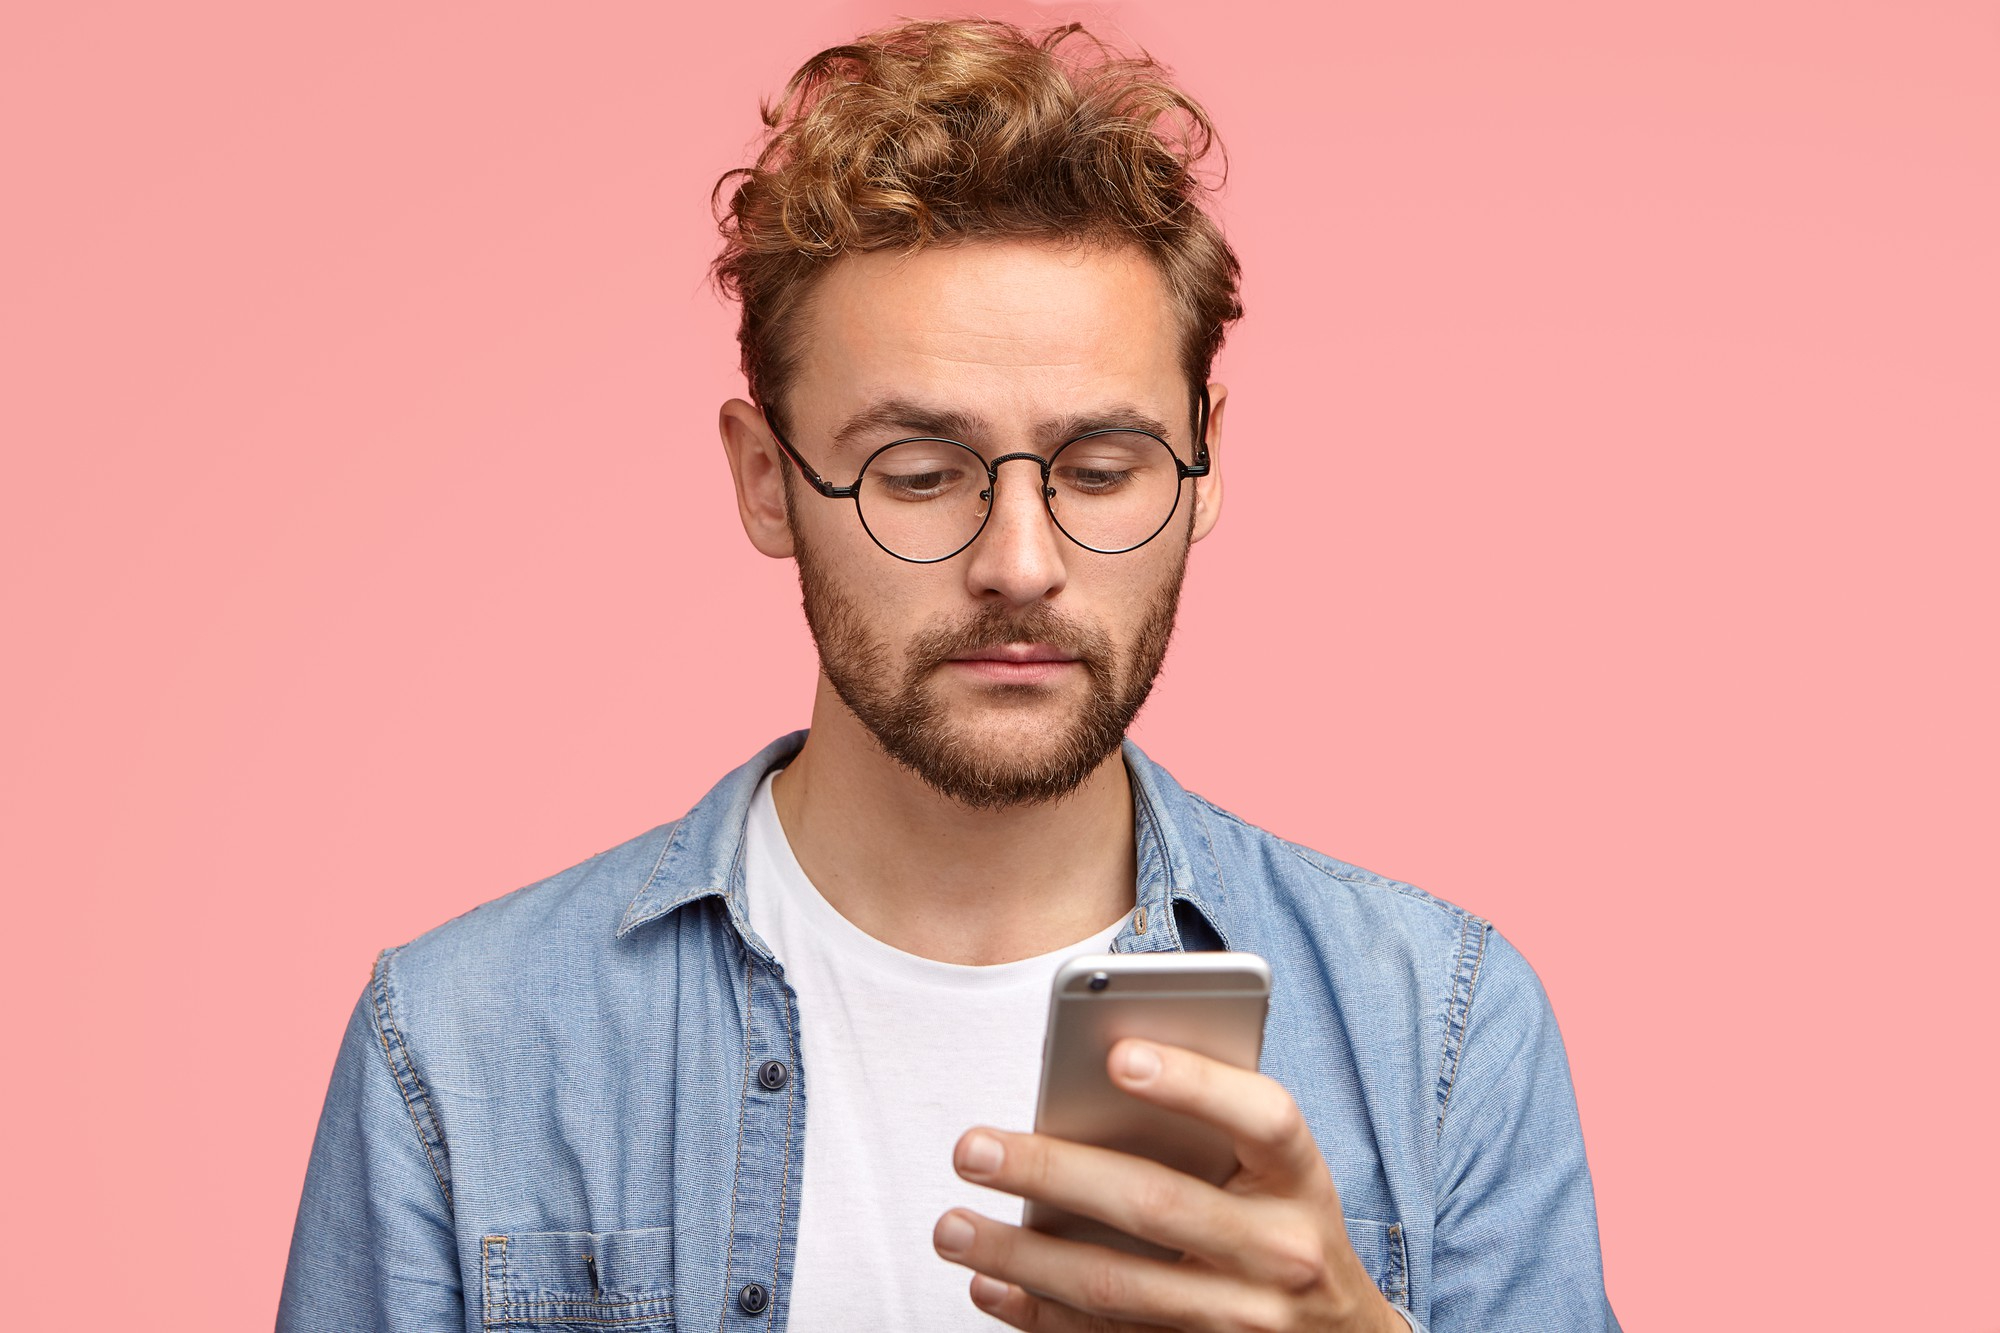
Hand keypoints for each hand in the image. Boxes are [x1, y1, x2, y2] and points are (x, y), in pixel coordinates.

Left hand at [932, 1038, 1403, 1332]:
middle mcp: (1280, 1251)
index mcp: (1301, 1178)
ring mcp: (1240, 1320)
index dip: (1194, 1084)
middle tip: (972, 1149)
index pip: (1262, 1118)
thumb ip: (1213, 1124)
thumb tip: (1099, 1076)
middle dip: (1053, 1173)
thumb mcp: (1278, 1171)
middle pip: (1157, 1204)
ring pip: (1115, 1286)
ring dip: (1020, 1255)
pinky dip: (1038, 1315)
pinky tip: (989, 1285)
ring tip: (952, 1226)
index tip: (1117, 1055)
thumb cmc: (1285, 1220)